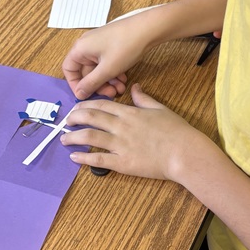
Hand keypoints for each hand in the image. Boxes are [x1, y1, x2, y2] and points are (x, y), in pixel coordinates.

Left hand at [61, 83, 208, 180]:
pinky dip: (83, 157)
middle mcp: (121, 126)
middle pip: (90, 117)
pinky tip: (74, 157)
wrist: (185, 153)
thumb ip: (143, 98)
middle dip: (74, 117)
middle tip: (66, 120)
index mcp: (129, 113)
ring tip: (63, 138)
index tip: (76, 107)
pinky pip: (97, 159)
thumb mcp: (160, 109)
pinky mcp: (122, 163)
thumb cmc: (177, 131)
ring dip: (72, 136)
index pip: (101, 105)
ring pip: (89, 136)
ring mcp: (120, 145)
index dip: (85, 105)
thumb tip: (134, 87)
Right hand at [62, 15, 154, 99]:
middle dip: (98, 85)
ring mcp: (99, 45)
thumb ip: (91, 83)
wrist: (148, 29)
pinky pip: (106, 63)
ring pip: (98, 69)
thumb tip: (78, 94)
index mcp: (80, 49)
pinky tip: (124, 79)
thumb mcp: (107, 69)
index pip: (69, 69)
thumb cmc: (125, 46)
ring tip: (120, 89)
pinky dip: (113, 73)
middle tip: (111, 94)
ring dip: (108, 81)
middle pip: (85, 71)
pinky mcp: (110, 45)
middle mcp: (87, 45)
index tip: (86, 95)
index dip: (75, 85)